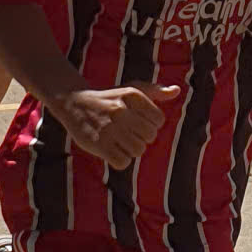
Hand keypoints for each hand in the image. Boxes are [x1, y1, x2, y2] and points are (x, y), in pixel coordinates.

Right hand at [61, 83, 183, 167]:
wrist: (74, 103)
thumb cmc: (109, 98)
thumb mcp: (131, 89)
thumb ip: (155, 91)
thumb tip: (177, 91)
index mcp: (133, 95)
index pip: (159, 120)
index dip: (150, 125)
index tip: (137, 122)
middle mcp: (121, 109)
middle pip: (150, 137)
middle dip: (141, 138)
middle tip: (127, 133)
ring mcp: (109, 127)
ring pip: (138, 151)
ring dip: (130, 150)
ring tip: (119, 141)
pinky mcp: (98, 144)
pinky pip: (123, 162)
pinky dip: (119, 160)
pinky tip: (111, 150)